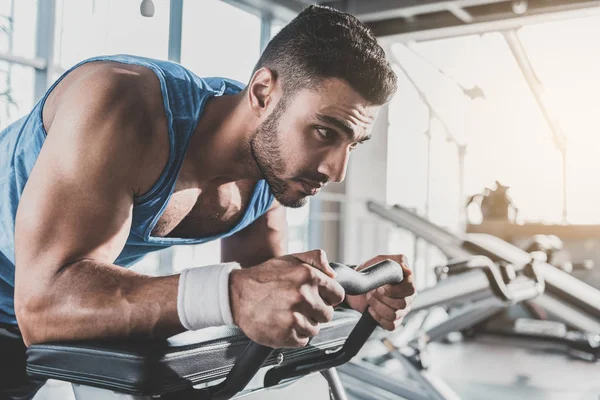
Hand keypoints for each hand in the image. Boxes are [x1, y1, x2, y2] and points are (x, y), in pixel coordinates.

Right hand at [229, 249, 344, 347]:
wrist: (236, 295)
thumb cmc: (263, 277)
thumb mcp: (291, 259)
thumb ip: (316, 259)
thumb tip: (333, 274)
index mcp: (308, 276)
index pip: (338, 295)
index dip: (329, 297)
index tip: (319, 298)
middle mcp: (303, 296)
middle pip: (328, 314)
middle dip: (316, 311)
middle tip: (299, 306)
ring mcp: (295, 316)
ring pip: (315, 329)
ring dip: (304, 324)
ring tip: (288, 314)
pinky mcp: (286, 334)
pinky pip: (302, 340)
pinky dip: (294, 335)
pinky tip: (282, 323)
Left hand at [346, 254, 415, 330]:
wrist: (358, 283)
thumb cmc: (372, 271)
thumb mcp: (382, 260)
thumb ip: (397, 260)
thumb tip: (407, 269)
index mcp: (408, 283)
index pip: (410, 289)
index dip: (394, 290)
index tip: (380, 287)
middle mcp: (408, 298)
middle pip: (401, 304)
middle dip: (382, 298)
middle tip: (372, 291)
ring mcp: (401, 310)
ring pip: (394, 315)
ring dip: (377, 306)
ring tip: (369, 297)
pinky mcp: (393, 321)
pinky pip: (391, 326)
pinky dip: (378, 318)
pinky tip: (371, 309)